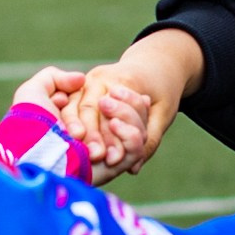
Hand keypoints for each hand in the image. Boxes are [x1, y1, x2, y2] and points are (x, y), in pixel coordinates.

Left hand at [14, 67, 150, 178]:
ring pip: (139, 130)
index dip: (124, 96)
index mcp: (84, 124)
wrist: (32, 148)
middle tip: (113, 92)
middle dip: (130, 103)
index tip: (117, 88)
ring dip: (129, 114)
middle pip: (133, 118)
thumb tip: (81, 78)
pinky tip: (115, 123)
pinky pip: (137, 149)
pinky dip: (130, 133)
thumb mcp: (34, 92)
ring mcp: (108, 153)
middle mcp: (98, 139)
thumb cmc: (30, 122)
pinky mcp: (114, 166)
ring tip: (106, 105)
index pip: (115, 107)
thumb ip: (56, 78)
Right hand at [64, 30, 204, 180]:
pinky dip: (71, 125)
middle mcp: (99, 77)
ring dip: (76, 131)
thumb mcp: (163, 113)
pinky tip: (71, 144)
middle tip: (95, 159)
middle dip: (90, 136)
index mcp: (121, 78)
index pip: (104, 107)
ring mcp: (87, 82)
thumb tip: (133, 168)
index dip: (105, 134)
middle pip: (87, 108)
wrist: (155, 66)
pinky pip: (71, 108)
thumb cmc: (162, 92)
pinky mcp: (81, 91)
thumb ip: (150, 139)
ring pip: (73, 108)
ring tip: (82, 156)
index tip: (109, 159)